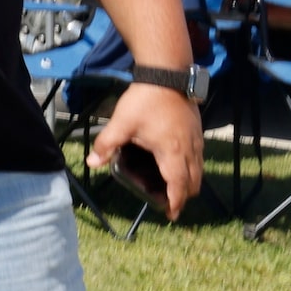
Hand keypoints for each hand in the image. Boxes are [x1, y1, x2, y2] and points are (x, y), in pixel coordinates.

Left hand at [90, 82, 202, 219]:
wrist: (167, 75)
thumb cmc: (145, 100)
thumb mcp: (121, 123)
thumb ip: (106, 144)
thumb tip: (92, 163)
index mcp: (173, 152)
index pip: (179, 186)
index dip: (176, 203)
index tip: (171, 215)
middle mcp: (190, 149)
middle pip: (193, 182)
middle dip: (182, 195)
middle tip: (165, 199)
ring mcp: (197, 140)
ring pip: (198, 170)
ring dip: (186, 181)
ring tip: (168, 184)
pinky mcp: (197, 130)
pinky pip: (198, 157)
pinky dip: (190, 167)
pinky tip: (173, 161)